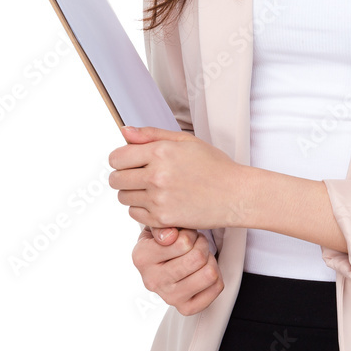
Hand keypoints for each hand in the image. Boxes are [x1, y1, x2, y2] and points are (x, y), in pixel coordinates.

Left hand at [108, 125, 245, 230]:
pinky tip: (157, 201)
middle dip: (123, 175)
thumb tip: (125, 131)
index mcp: (161, 152)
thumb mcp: (185, 141)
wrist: (234, 194)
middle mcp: (156, 176)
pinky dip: (141, 209)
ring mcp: (158, 200)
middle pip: (116, 179)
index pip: (117, 157)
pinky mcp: (162, 219)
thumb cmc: (214, 166)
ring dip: (132, 192)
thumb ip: (151, 135)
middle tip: (139, 174)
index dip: (120, 158)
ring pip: (123, 198)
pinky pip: (135, 215)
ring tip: (151, 188)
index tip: (128, 160)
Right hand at [133, 226, 223, 315]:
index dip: (191, 233)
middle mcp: (153, 281)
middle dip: (202, 245)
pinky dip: (216, 276)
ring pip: (209, 274)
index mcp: (142, 257)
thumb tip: (169, 236)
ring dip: (210, 260)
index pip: (183, 242)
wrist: (161, 261)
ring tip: (200, 256)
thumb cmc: (164, 239)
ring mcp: (169, 298)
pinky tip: (203, 270)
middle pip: (197, 259)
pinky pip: (216, 288)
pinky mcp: (185, 308)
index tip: (185, 234)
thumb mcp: (159, 225)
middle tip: (196, 243)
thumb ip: (162, 225)